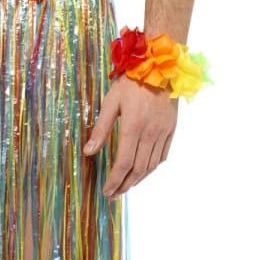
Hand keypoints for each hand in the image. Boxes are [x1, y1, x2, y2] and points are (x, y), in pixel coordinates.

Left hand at [84, 75, 178, 197]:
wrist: (161, 65)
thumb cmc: (132, 82)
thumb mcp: (111, 102)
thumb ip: (101, 129)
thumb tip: (88, 152)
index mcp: (133, 127)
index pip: (123, 163)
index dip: (114, 181)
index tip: (106, 191)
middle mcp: (150, 133)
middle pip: (138, 170)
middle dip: (124, 186)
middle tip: (114, 194)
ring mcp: (163, 132)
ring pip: (151, 166)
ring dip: (138, 180)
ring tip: (126, 186)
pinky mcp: (171, 129)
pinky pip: (163, 156)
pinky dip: (152, 168)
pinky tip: (142, 171)